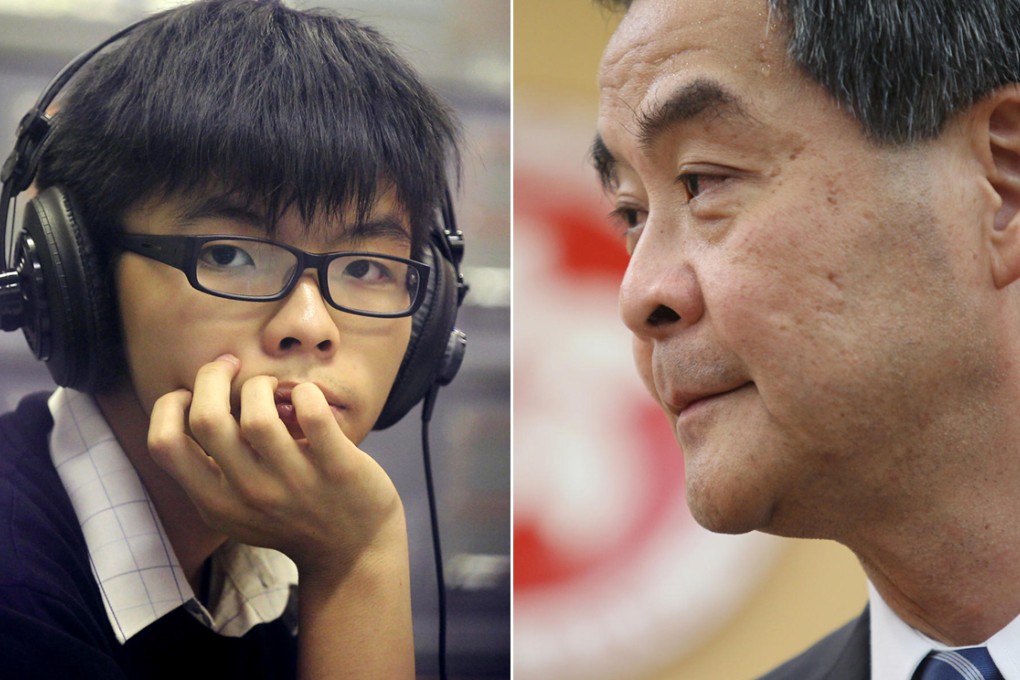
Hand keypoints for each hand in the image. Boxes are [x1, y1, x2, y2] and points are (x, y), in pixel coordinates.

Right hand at [147, 355, 405, 576]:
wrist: (354, 551)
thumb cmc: (290, 517)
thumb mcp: (235, 509)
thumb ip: (208, 471)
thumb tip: (185, 404)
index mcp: (215, 502)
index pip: (164, 445)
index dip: (168, 406)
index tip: (191, 394)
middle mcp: (249, 494)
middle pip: (207, 418)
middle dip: (211, 376)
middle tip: (229, 366)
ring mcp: (293, 482)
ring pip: (257, 413)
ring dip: (261, 384)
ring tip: (273, 388)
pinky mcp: (336, 467)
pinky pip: (312, 413)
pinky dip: (306, 392)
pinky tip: (307, 397)